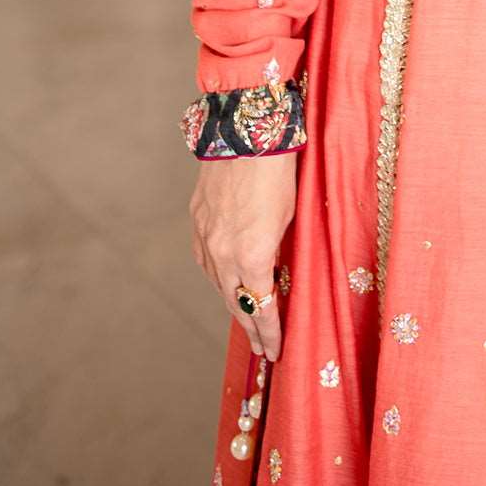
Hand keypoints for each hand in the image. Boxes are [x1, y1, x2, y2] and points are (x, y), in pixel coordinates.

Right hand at [189, 152, 296, 361]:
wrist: (245, 133)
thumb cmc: (279, 172)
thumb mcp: (288, 218)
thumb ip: (277, 252)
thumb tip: (273, 273)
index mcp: (252, 255)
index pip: (261, 308)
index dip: (268, 333)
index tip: (274, 352)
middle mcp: (223, 253)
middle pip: (236, 303)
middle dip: (251, 327)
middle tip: (261, 347)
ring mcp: (206, 238)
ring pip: (218, 284)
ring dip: (233, 302)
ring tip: (247, 319)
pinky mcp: (197, 222)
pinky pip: (205, 260)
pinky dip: (218, 275)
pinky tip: (226, 281)